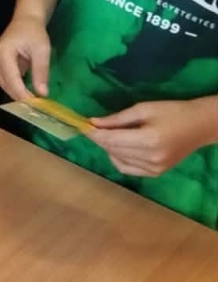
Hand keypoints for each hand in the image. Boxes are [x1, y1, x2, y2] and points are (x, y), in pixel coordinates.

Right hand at [0, 13, 50, 101]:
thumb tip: (42, 93)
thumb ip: (41, 72)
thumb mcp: (42, 50)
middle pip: (7, 85)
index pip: (12, 80)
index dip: (23, 94)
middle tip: (38, 105)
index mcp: (2, 53)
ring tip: (33, 99)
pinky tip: (26, 90)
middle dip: (21, 96)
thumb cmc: (33, 32)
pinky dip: (15, 87)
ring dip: (18, 93)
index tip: (36, 105)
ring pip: (4, 86)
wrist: (25, 21)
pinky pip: (4, 82)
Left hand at [87, 98, 217, 177]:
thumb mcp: (145, 108)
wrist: (199, 126)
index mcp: (148, 140)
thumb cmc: (173, 111)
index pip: (112, 139)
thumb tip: (93, 123)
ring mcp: (154, 168)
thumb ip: (118, 118)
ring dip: (107, 148)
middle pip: (113, 150)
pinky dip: (118, 159)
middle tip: (90, 128)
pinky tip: (117, 148)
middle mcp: (150, 158)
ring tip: (105, 135)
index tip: (82, 125)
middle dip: (99, 139)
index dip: (94, 133)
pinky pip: (127, 168)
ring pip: (118, 160)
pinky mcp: (156, 173)